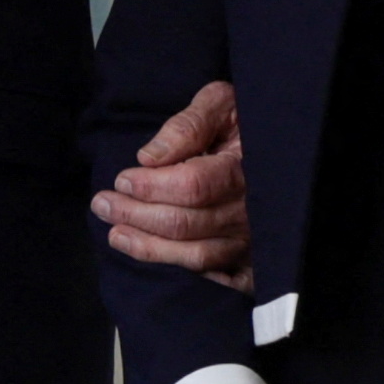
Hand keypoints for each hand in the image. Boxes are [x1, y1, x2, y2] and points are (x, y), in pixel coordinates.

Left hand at [93, 81, 250, 286]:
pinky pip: (217, 278)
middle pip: (186, 223)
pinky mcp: (251, 261)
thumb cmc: (241, 122)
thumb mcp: (219, 105)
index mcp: (242, 169)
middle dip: (136, 215)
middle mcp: (249, 210)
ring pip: (196, 255)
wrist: (280, 146)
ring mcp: (251, 239)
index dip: (151, 186)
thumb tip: (149, 157)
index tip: (121, 179)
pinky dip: (185, 274)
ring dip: (149, 248)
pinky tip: (156, 264)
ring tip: (115, 235)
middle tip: (102, 204)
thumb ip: (187, 125)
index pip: (192, 186)